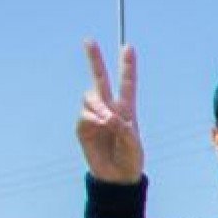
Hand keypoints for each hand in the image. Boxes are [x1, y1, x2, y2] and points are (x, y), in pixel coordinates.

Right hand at [76, 40, 143, 184]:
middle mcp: (109, 108)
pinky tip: (100, 126)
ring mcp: (94, 116)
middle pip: (100, 79)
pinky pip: (84, 115)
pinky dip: (92, 118)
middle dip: (94, 59)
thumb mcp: (134, 145)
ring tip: (107, 119)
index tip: (128, 48)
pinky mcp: (83, 127)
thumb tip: (107, 116)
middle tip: (89, 40)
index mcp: (126, 109)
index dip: (127, 66)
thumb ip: (123, 128)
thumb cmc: (131, 159)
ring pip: (90, 97)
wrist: (117, 177)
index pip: (127, 83)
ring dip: (98, 105)